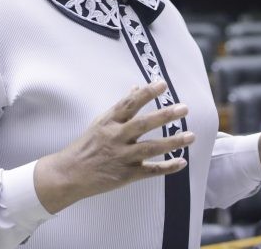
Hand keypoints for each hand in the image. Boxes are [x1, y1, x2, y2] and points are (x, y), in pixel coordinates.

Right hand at [34, 80, 193, 212]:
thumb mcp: (100, 122)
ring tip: (191, 136)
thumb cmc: (87, 145)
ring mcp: (122, 157)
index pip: (130, 103)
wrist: (70, 174)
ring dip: (173, 142)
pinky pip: (150, 171)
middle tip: (184, 108)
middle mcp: (116, 137)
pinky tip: (182, 162)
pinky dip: (167, 167)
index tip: (162, 84)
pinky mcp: (126, 175)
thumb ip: (121, 107)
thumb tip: (135, 88)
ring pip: (151, 148)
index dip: (146, 93)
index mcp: (109, 122)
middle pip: (143, 124)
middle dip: (165, 115)